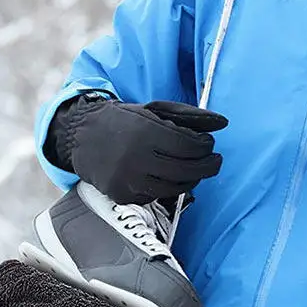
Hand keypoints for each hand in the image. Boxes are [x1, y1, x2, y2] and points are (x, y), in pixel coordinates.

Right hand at [62, 97, 227, 204]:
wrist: (82, 137)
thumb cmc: (125, 121)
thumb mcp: (156, 110)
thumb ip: (191, 116)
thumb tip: (224, 122)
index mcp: (145, 132)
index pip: (189, 146)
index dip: (205, 146)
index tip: (209, 143)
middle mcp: (135, 158)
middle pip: (186, 170)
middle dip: (207, 166)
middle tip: (215, 161)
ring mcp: (127, 180)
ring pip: (174, 188)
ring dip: (192, 180)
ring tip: (196, 170)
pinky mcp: (122, 196)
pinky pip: (155, 197)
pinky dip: (168, 188)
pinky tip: (171, 176)